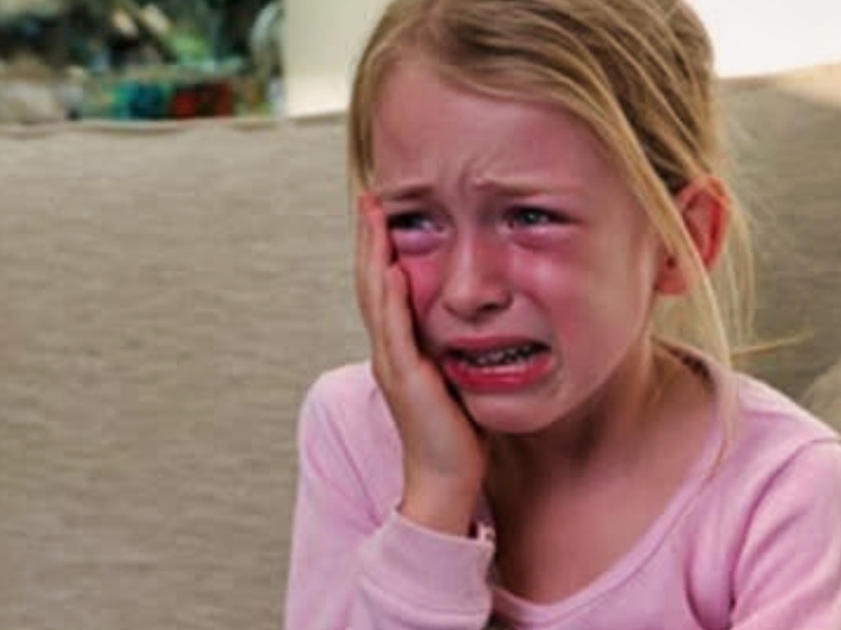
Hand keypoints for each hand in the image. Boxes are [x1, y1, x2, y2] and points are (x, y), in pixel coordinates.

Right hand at [354, 194, 487, 535]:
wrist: (444, 478)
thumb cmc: (456, 431)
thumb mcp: (452, 374)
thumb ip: (451, 344)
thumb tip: (472, 315)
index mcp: (399, 347)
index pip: (383, 286)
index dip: (379, 247)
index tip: (382, 210)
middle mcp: (388, 350)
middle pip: (370, 282)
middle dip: (369, 238)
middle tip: (369, 198)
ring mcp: (393, 363)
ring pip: (375, 299)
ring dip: (372, 255)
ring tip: (374, 217)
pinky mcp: (407, 379)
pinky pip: (395, 331)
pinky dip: (390, 299)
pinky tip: (391, 269)